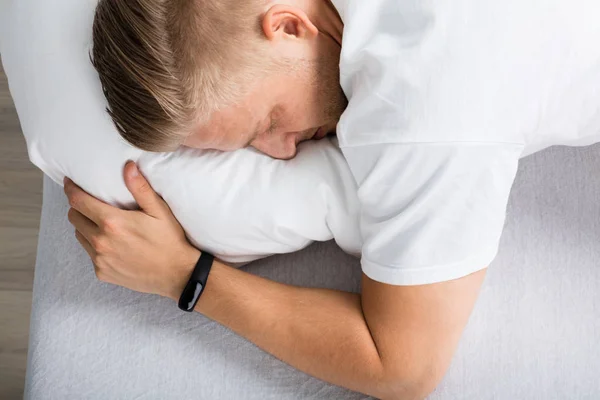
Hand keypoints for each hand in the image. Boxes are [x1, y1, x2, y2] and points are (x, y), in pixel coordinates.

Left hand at [64, 161, 199, 298]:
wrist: (176, 274)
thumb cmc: (169, 240)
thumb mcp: (159, 210)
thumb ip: (140, 188)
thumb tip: (128, 166)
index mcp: (112, 222)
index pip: (78, 201)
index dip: (71, 189)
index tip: (70, 182)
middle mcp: (101, 241)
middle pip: (74, 217)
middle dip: (78, 207)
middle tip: (90, 203)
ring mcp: (99, 259)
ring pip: (79, 235)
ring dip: (85, 226)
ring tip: (101, 223)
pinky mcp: (102, 272)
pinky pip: (89, 254)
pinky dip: (94, 245)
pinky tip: (111, 243)